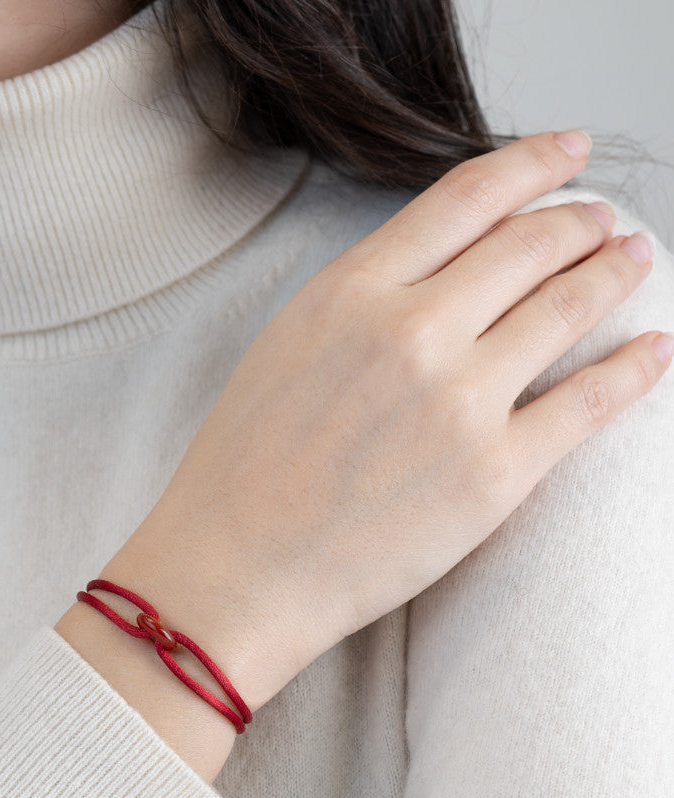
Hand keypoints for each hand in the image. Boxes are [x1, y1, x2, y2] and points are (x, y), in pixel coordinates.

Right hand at [104, 129, 669, 712]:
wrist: (234, 576)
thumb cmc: (240, 477)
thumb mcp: (283, 350)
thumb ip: (358, 302)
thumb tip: (435, 275)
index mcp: (350, 293)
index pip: (466, 197)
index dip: (533, 163)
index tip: (568, 153)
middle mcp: (412, 331)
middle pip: (529, 244)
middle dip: (580, 222)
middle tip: (602, 223)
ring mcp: (459, 402)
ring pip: (568, 308)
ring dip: (613, 274)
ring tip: (633, 263)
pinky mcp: (495, 474)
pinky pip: (589, 403)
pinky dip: (634, 367)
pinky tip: (654, 349)